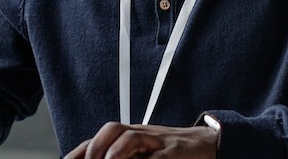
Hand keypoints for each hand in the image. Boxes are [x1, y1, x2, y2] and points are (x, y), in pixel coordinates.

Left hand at [63, 122, 218, 158]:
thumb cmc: (171, 153)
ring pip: (130, 137)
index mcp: (130, 136)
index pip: (98, 139)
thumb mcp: (144, 154)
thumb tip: (98, 158)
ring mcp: (157, 141)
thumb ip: (126, 156)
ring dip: (114, 154)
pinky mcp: (174, 152)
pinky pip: (157, 156)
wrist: (208, 145)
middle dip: (94, 149)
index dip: (79, 152)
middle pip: (111, 130)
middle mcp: (141, 134)